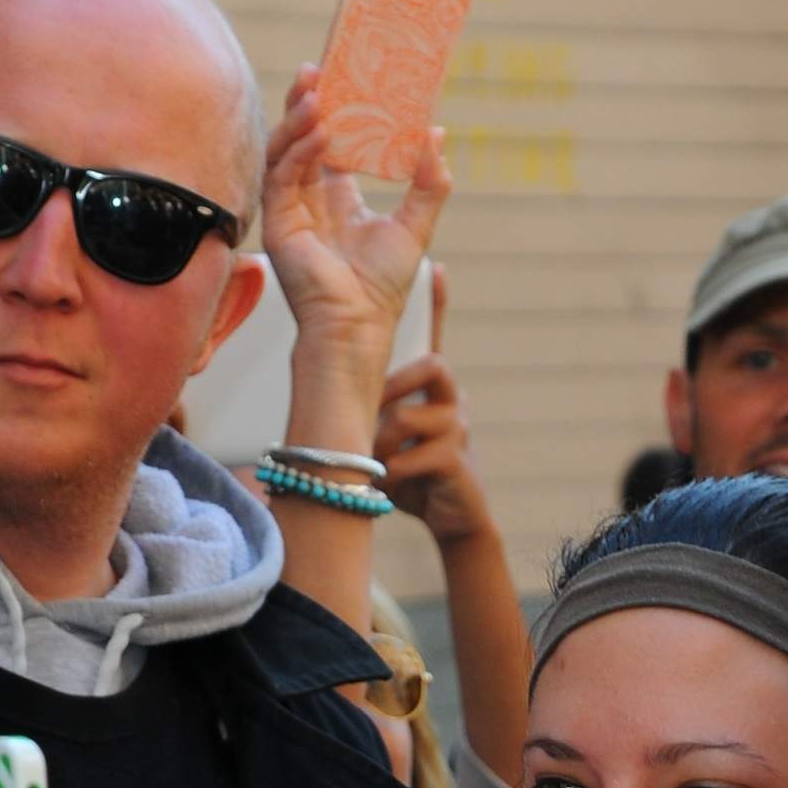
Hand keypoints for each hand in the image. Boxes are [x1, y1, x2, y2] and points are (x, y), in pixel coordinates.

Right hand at [266, 65, 451, 406]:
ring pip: (286, 150)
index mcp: (338, 198)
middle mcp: (310, 200)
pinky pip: (282, 175)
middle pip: (303, 138)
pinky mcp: (277, 223)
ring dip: (298, 119)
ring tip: (316, 92)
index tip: (342, 77)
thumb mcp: (415, 226)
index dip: (334, 110)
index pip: (330, 143)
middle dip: (308, 102)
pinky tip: (319, 133)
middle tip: (317, 68)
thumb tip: (438, 134)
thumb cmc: (382, 289)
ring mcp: (290, 210)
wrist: (358, 327)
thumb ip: (429, 184)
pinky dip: (299, 151)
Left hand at [375, 274, 494, 547]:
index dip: (437, 303)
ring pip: (407, 417)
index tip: (438, 269)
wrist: (452, 518)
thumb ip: (374, 408)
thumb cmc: (414, 472)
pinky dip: (393, 474)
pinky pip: (413, 457)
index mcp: (433, 389)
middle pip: (432, 365)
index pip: (434, 337)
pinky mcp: (456, 461)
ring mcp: (458, 429)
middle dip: (395, 387)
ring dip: (383, 442)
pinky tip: (390, 487)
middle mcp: (451, 400)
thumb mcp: (389, 434)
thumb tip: (329, 386)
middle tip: (374, 412)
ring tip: (377, 462)